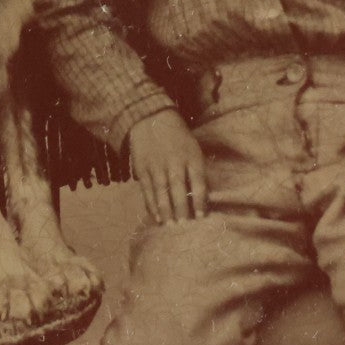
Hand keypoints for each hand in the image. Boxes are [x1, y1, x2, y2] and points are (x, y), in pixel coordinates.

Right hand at [128, 109, 206, 223]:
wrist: (151, 119)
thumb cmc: (178, 138)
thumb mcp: (193, 149)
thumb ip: (197, 171)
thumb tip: (201, 199)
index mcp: (191, 157)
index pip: (198, 183)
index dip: (200, 201)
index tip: (201, 218)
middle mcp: (174, 162)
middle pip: (179, 190)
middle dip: (182, 210)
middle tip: (184, 226)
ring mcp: (156, 166)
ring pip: (162, 192)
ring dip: (166, 211)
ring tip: (170, 226)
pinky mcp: (142, 168)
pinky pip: (147, 190)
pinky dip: (151, 205)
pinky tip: (156, 217)